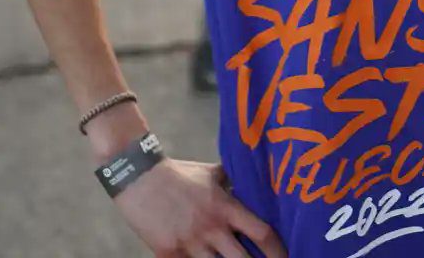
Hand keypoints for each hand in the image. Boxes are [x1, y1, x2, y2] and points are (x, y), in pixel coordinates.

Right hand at [112, 158, 284, 257]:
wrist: (138, 176)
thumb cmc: (178, 173)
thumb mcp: (210, 173)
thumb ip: (231, 183)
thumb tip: (251, 186)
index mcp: (225, 207)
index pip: (260, 232)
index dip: (277, 250)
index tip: (285, 257)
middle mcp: (211, 228)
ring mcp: (189, 243)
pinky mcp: (168, 253)